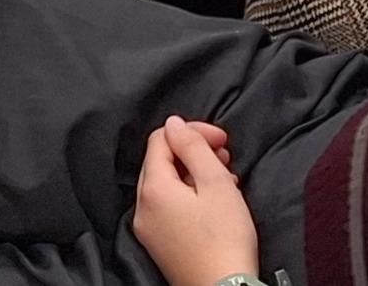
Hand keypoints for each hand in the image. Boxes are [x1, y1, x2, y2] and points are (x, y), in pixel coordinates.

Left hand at [130, 117, 258, 285]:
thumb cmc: (224, 237)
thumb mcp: (215, 182)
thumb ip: (193, 146)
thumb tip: (174, 123)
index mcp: (152, 189)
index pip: (161, 139)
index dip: (192, 132)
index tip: (221, 141)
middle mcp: (142, 208)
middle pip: (160, 161)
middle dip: (193, 153)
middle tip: (224, 159)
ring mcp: (147, 229)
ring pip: (166, 184)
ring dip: (193, 174)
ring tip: (225, 181)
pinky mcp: (158, 244)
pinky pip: (168, 206)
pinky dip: (189, 195)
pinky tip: (214, 203)